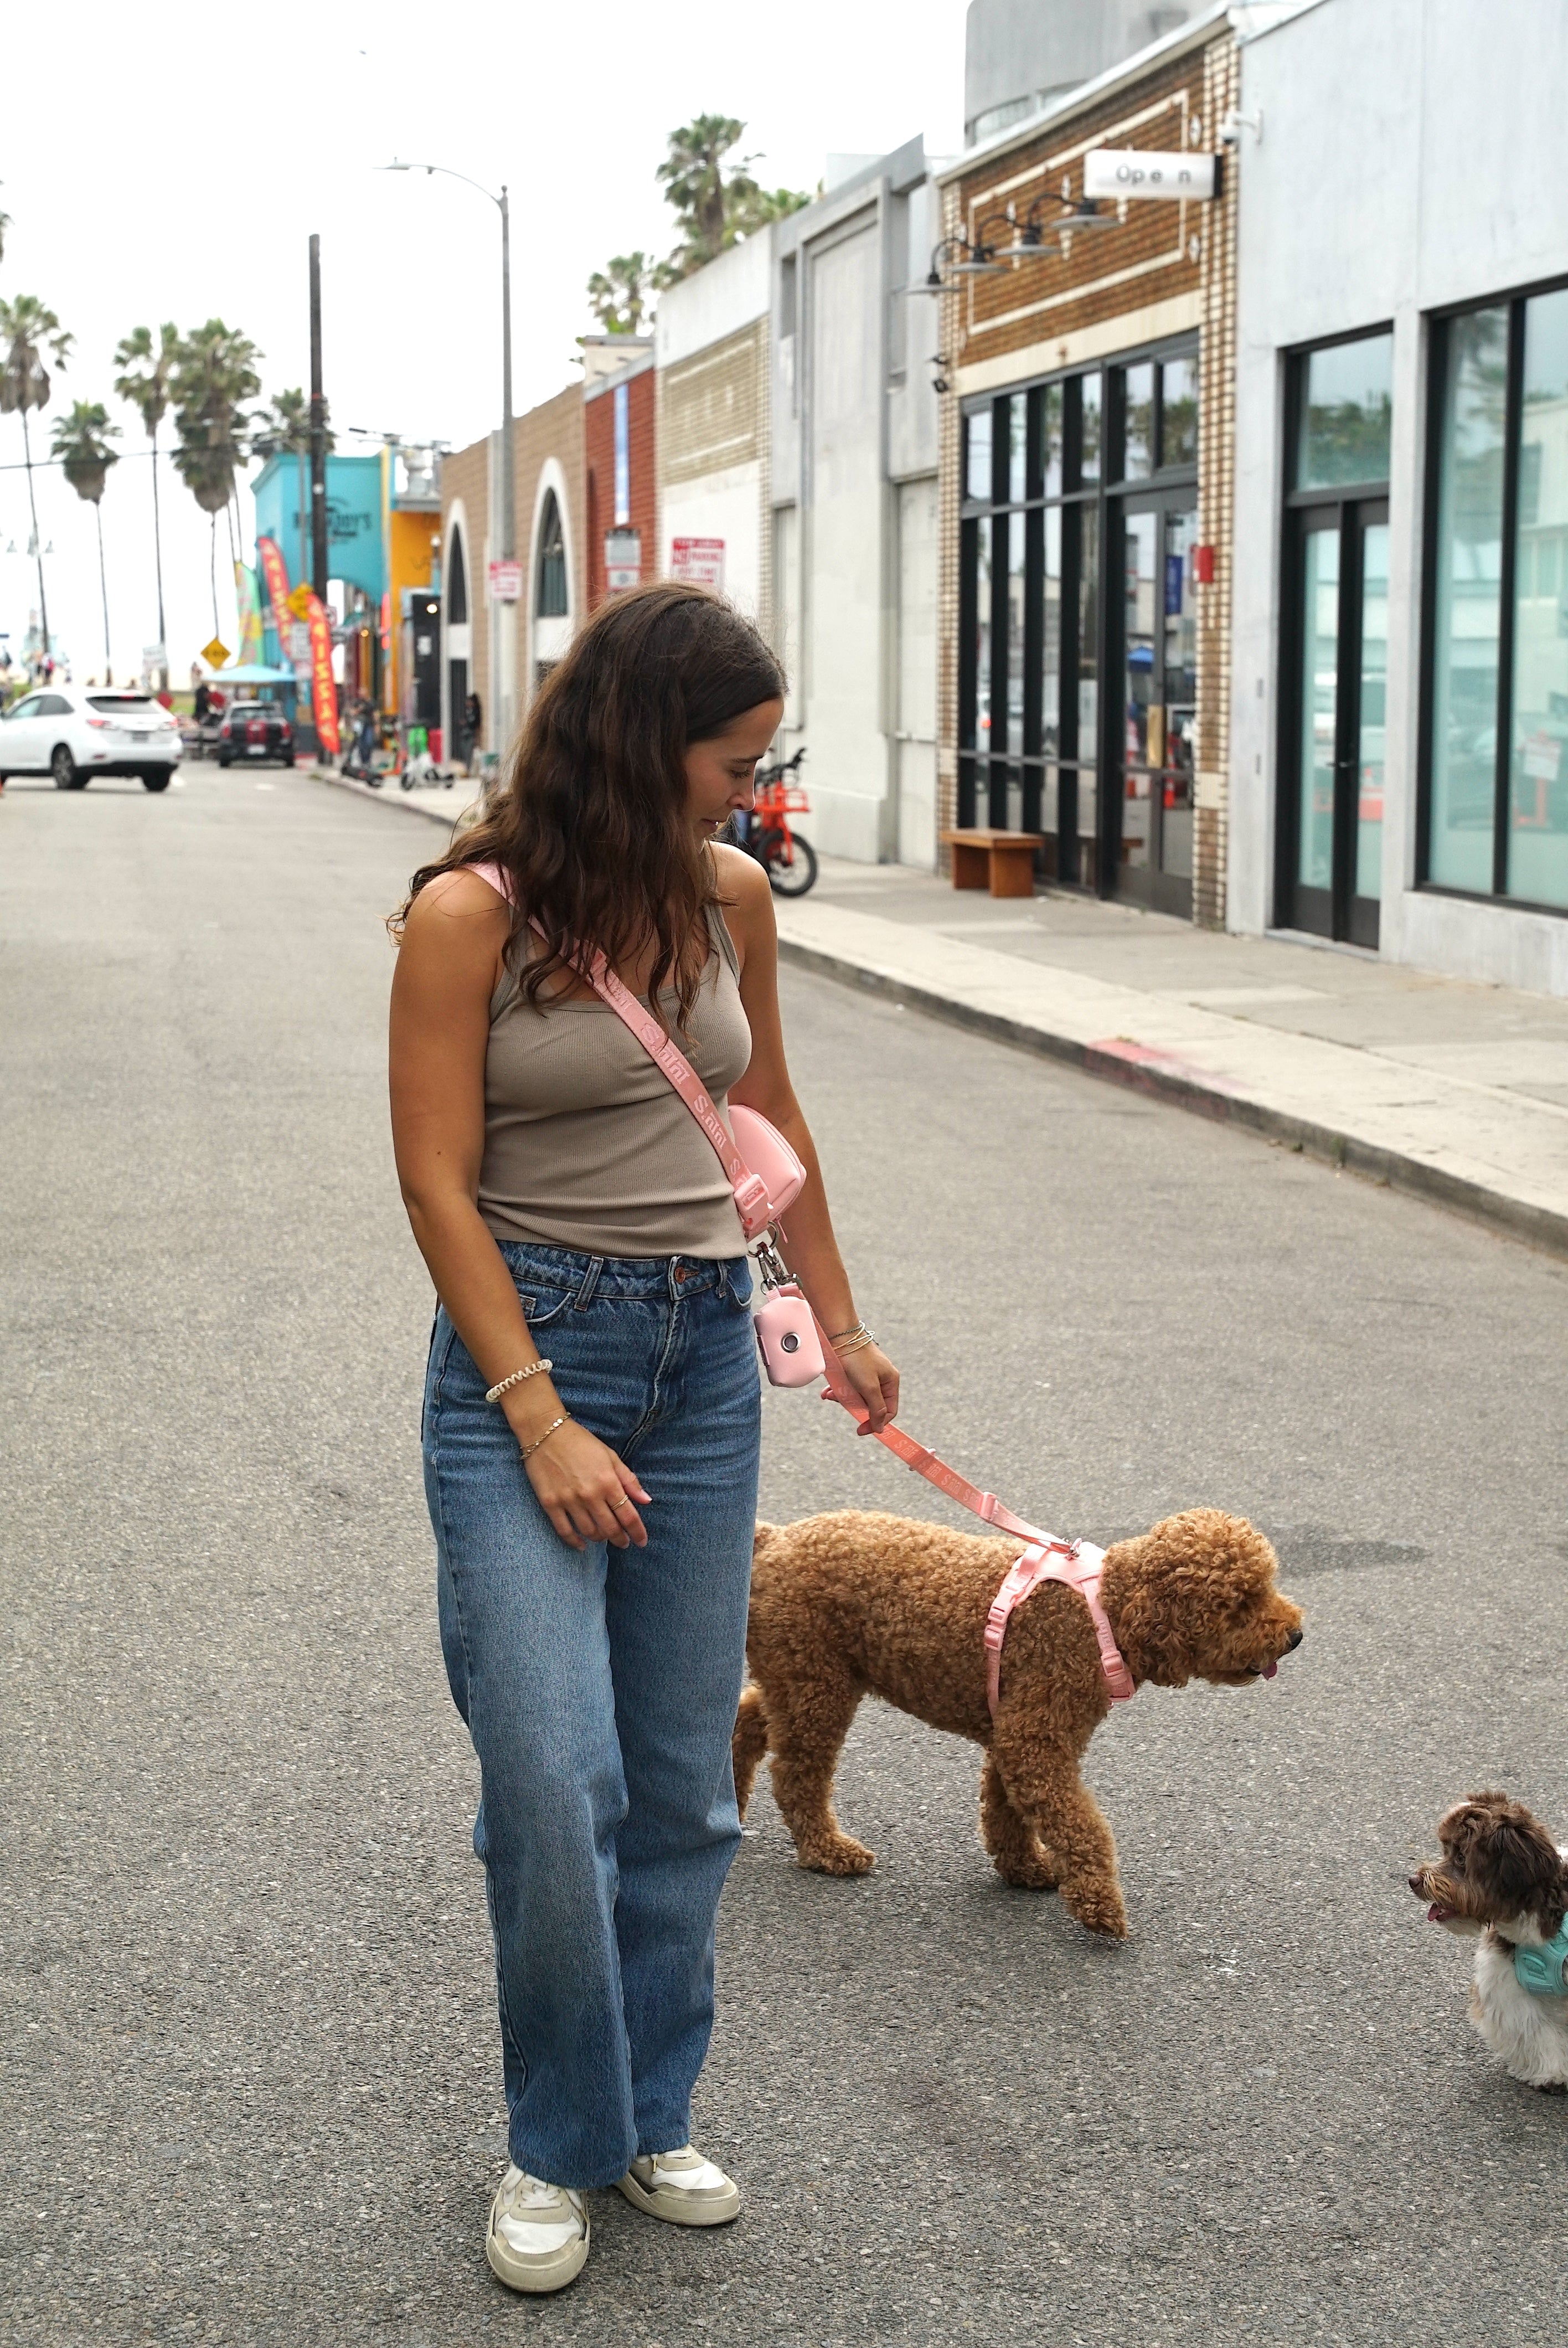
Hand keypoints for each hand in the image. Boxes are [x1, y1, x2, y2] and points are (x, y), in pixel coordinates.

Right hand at [520, 1419, 650, 1550]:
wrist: (545, 1432)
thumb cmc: (581, 1442)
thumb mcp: (610, 1456)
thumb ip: (629, 1480)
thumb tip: (646, 1501)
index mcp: (608, 1481)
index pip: (628, 1516)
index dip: (637, 1532)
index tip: (642, 1541)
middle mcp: (590, 1494)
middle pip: (610, 1528)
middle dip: (620, 1539)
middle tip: (624, 1543)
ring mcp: (569, 1500)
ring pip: (589, 1532)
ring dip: (600, 1539)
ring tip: (604, 1538)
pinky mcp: (550, 1503)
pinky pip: (564, 1530)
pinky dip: (574, 1542)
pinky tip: (581, 1545)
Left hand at [829, 1342, 898, 1434]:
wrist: (839, 1335)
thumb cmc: (857, 1359)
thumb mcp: (869, 1387)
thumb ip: (876, 1409)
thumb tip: (881, 1428)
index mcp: (891, 1382)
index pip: (889, 1411)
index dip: (876, 1423)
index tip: (860, 1430)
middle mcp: (881, 1379)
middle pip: (870, 1404)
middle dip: (853, 1406)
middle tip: (840, 1402)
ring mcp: (867, 1375)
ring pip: (856, 1396)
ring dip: (842, 1398)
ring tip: (830, 1394)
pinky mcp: (854, 1371)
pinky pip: (847, 1387)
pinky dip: (837, 1390)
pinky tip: (827, 1391)